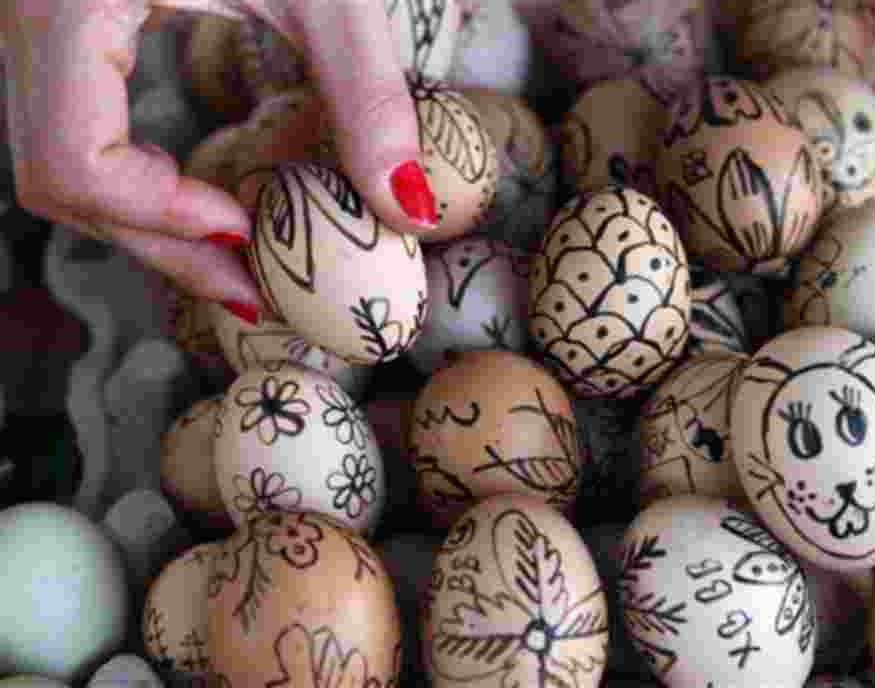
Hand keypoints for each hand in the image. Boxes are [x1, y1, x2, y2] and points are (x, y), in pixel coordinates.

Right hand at [1, 1, 437, 324]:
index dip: (159, 219)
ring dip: (143, 221)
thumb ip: (369, 98)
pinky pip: (68, 128)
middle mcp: (19, 11)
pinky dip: (133, 178)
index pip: (72, 159)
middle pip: (55, 178)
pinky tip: (202, 195)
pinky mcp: (53, 24)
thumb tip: (410, 210)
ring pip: (52, 160)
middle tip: (249, 285)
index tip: (246, 232)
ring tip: (232, 250)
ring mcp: (22, 18)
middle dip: (157, 243)